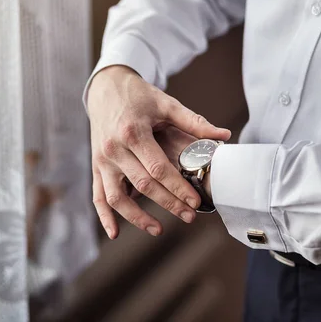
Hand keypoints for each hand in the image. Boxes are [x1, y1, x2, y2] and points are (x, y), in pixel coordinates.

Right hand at [88, 65, 230, 238]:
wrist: (105, 88)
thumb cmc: (139, 96)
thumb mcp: (166, 104)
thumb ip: (194, 121)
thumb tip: (224, 134)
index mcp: (133, 132)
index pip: (158, 168)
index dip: (177, 187)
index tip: (195, 202)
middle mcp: (114, 148)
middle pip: (143, 185)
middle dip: (168, 204)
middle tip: (189, 216)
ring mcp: (102, 160)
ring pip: (117, 197)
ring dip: (137, 218)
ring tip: (159, 229)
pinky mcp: (96, 166)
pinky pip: (98, 196)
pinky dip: (105, 217)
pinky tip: (116, 233)